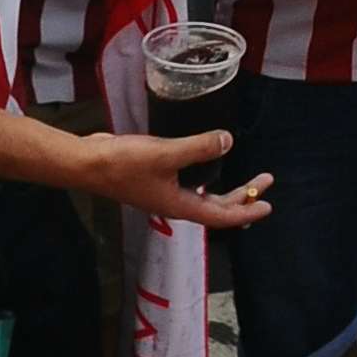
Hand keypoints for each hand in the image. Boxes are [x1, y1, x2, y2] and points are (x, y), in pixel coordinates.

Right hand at [74, 130, 275, 229]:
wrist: (87, 163)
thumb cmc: (124, 163)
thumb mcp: (166, 153)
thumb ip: (198, 148)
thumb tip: (228, 141)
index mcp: (179, 205)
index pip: (221, 215)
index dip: (246, 211)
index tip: (268, 204)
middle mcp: (174, 203)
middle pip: (216, 207)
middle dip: (243, 196)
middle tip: (265, 182)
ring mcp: (164, 193)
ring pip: (204, 197)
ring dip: (227, 191)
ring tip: (247, 182)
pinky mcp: (156, 180)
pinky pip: (190, 185)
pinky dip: (206, 180)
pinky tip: (207, 167)